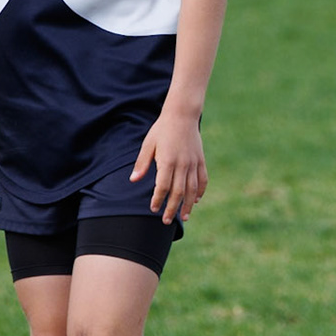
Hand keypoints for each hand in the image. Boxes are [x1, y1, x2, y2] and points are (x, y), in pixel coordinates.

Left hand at [133, 110, 206, 225]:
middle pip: (178, 192)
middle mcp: (182, 164)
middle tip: (166, 221)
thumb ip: (142, 164)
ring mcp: (193, 163)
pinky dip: (200, 191)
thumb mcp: (148, 144)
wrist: (182, 115)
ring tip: (184, 217)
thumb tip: (133, 180)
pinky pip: (202, 179)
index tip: (153, 209)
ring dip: (188, 205)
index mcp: (168, 161)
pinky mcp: (200, 160)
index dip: (158, 199)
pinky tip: (196, 200)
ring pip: (192, 189)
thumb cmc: (161, 129)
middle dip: (172, 209)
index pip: (162, 187)